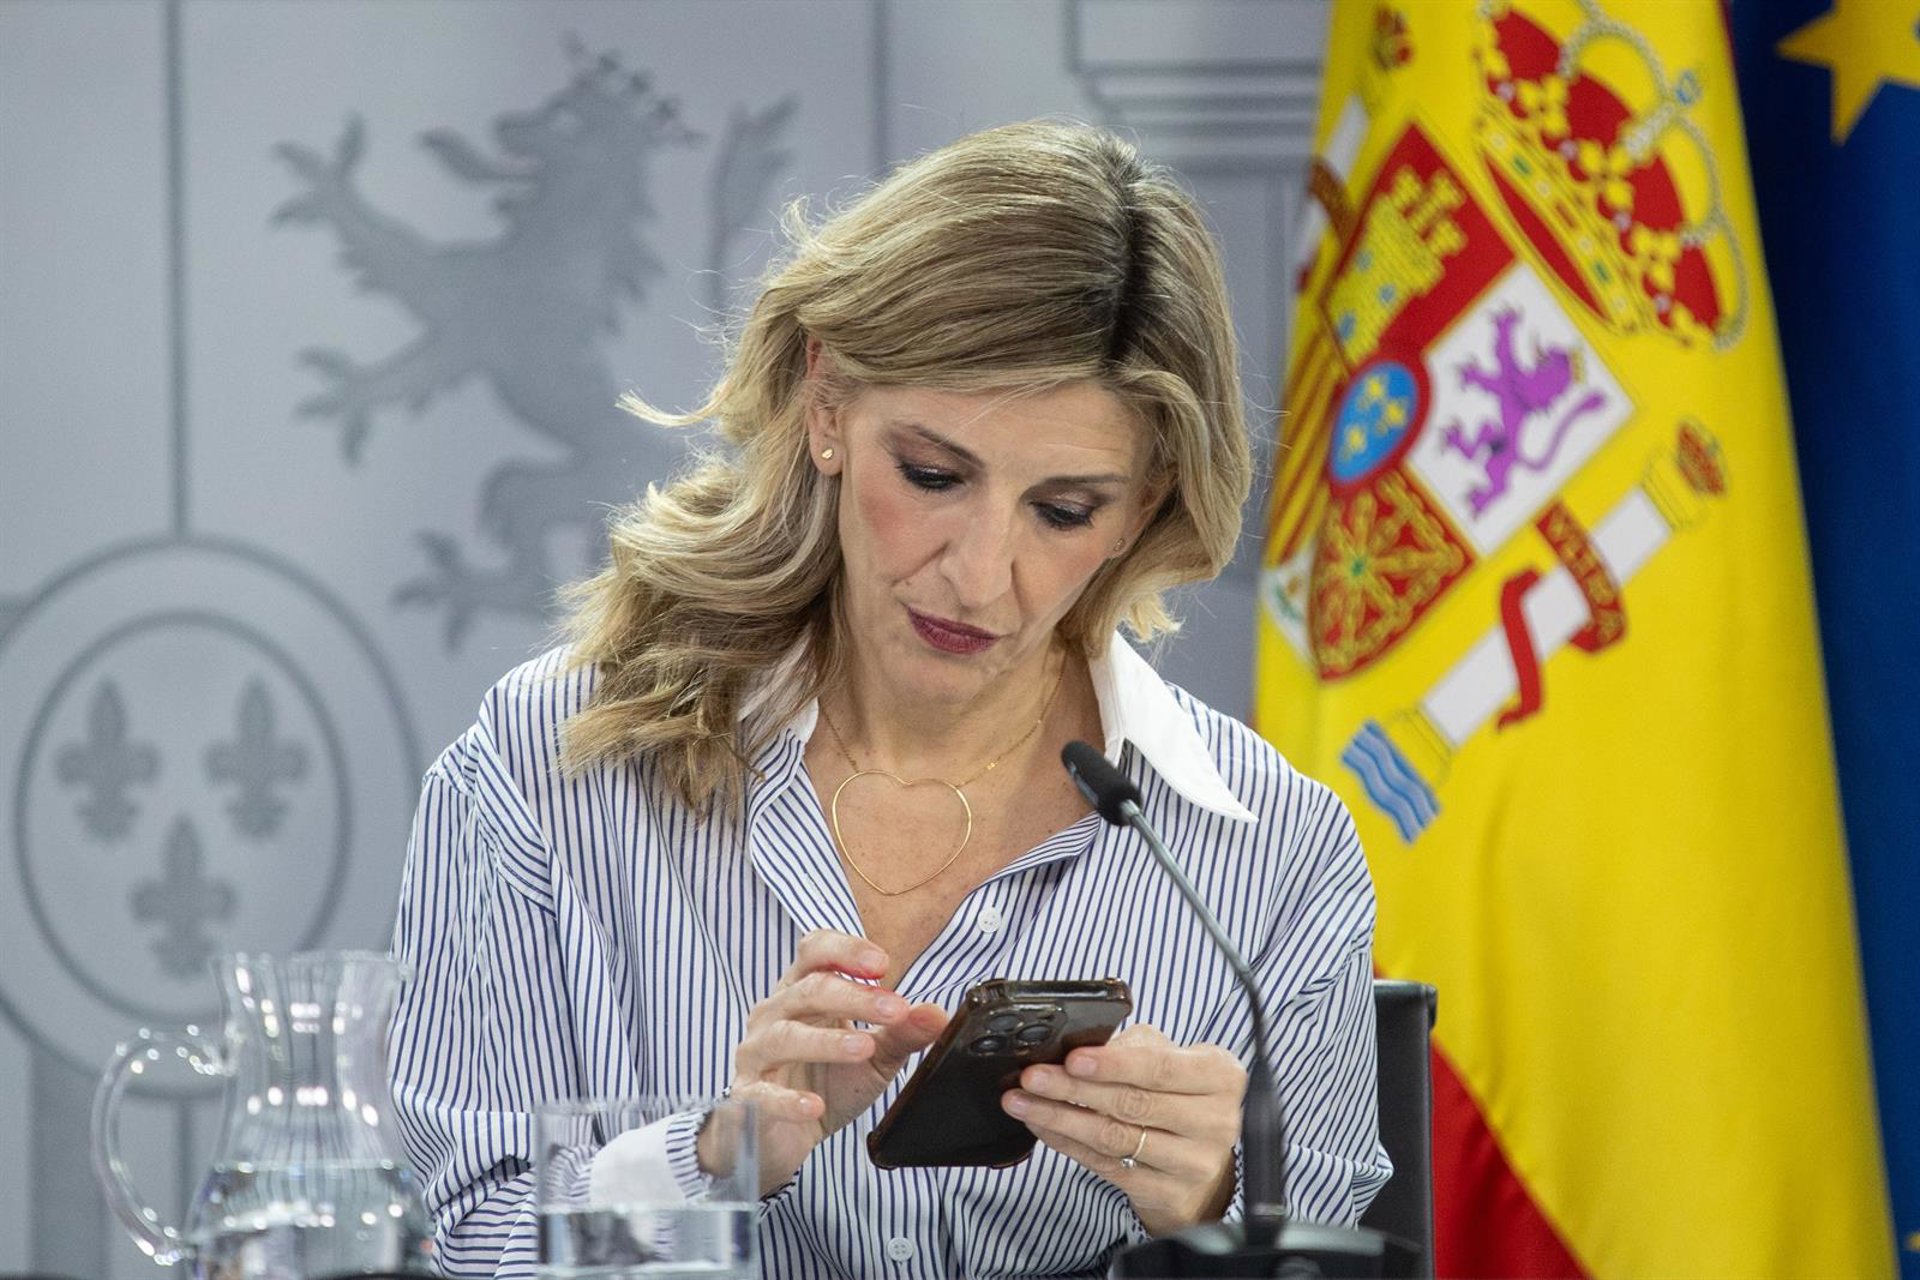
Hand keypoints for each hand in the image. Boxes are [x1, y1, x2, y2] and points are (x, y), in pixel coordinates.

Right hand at [717, 930, 946, 1194]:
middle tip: (895, 1009)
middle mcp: (775, 1013)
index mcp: (802, 991)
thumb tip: (937, 1013)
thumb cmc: (825, 1083)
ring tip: (863, 1047)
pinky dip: (789, 1100)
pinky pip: (763, 1094)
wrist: (784, 1137)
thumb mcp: (874, 1057)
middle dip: (854, 996)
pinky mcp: (747, 1096)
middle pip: (809, 989)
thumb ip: (902, 1034)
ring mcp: (756, 1053)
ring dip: (827, 1040)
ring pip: (785, 1035)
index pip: (815, 950)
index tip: (882, 965)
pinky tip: (814, 1105)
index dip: (846, 950)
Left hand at [1002, 1023, 1246, 1235]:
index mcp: (1220, 1076)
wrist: (1201, 1159)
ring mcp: (1192, 1162)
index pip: (1161, 1068)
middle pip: (1133, 1103)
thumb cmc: (1181, 1094)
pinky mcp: (1167, 1192)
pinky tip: (1044, 1128)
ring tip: (1023, 1102)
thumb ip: (1135, 1048)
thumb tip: (1083, 1047)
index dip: (1113, 1064)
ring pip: (1115, 1138)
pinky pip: (1106, 1166)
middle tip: (1032, 1078)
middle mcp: (1214, 1121)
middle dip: (1073, 1089)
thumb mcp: (1172, 1058)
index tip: (1072, 1059)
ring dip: (1060, 1118)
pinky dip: (1068, 1144)